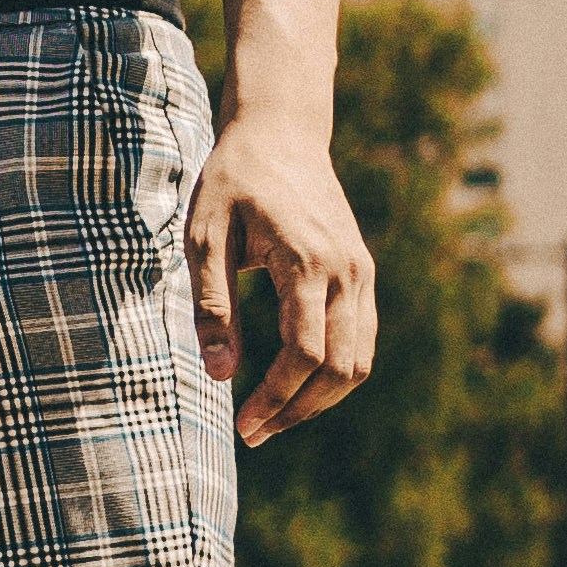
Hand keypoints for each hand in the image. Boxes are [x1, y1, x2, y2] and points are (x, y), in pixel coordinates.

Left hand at [188, 108, 375, 443]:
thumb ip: (213, 305)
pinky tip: (296, 384)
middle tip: (255, 433)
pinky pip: (361, 340)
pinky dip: (334, 372)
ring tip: (274, 417)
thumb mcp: (203, 236)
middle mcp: (346, 272)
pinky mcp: (362, 273)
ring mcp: (361, 273)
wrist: (280, 133)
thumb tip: (221, 375)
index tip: (243, 425)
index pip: (305, 353)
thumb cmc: (231, 182)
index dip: (276, 398)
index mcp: (306, 262)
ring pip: (359, 361)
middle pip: (340, 368)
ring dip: (320, 399)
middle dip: (298, 410)